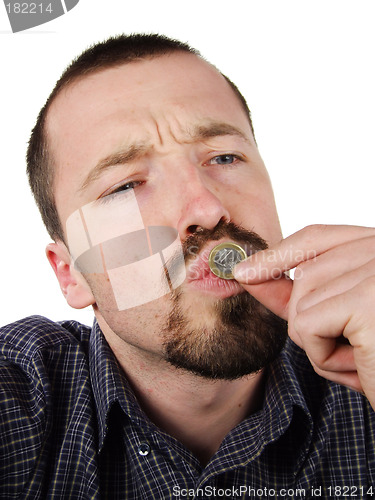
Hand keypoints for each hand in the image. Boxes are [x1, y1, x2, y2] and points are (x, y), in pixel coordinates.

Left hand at [234, 225, 374, 408]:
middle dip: (311, 321)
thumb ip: (298, 295)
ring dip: (321, 345)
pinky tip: (362, 366)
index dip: (278, 254)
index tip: (244, 272)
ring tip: (365, 358)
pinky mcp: (367, 300)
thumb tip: (246, 273)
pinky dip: (325, 358)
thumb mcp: (337, 321)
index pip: (318, 237)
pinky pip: (307, 328)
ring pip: (302, 304)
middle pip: (306, 275)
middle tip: (354, 349)